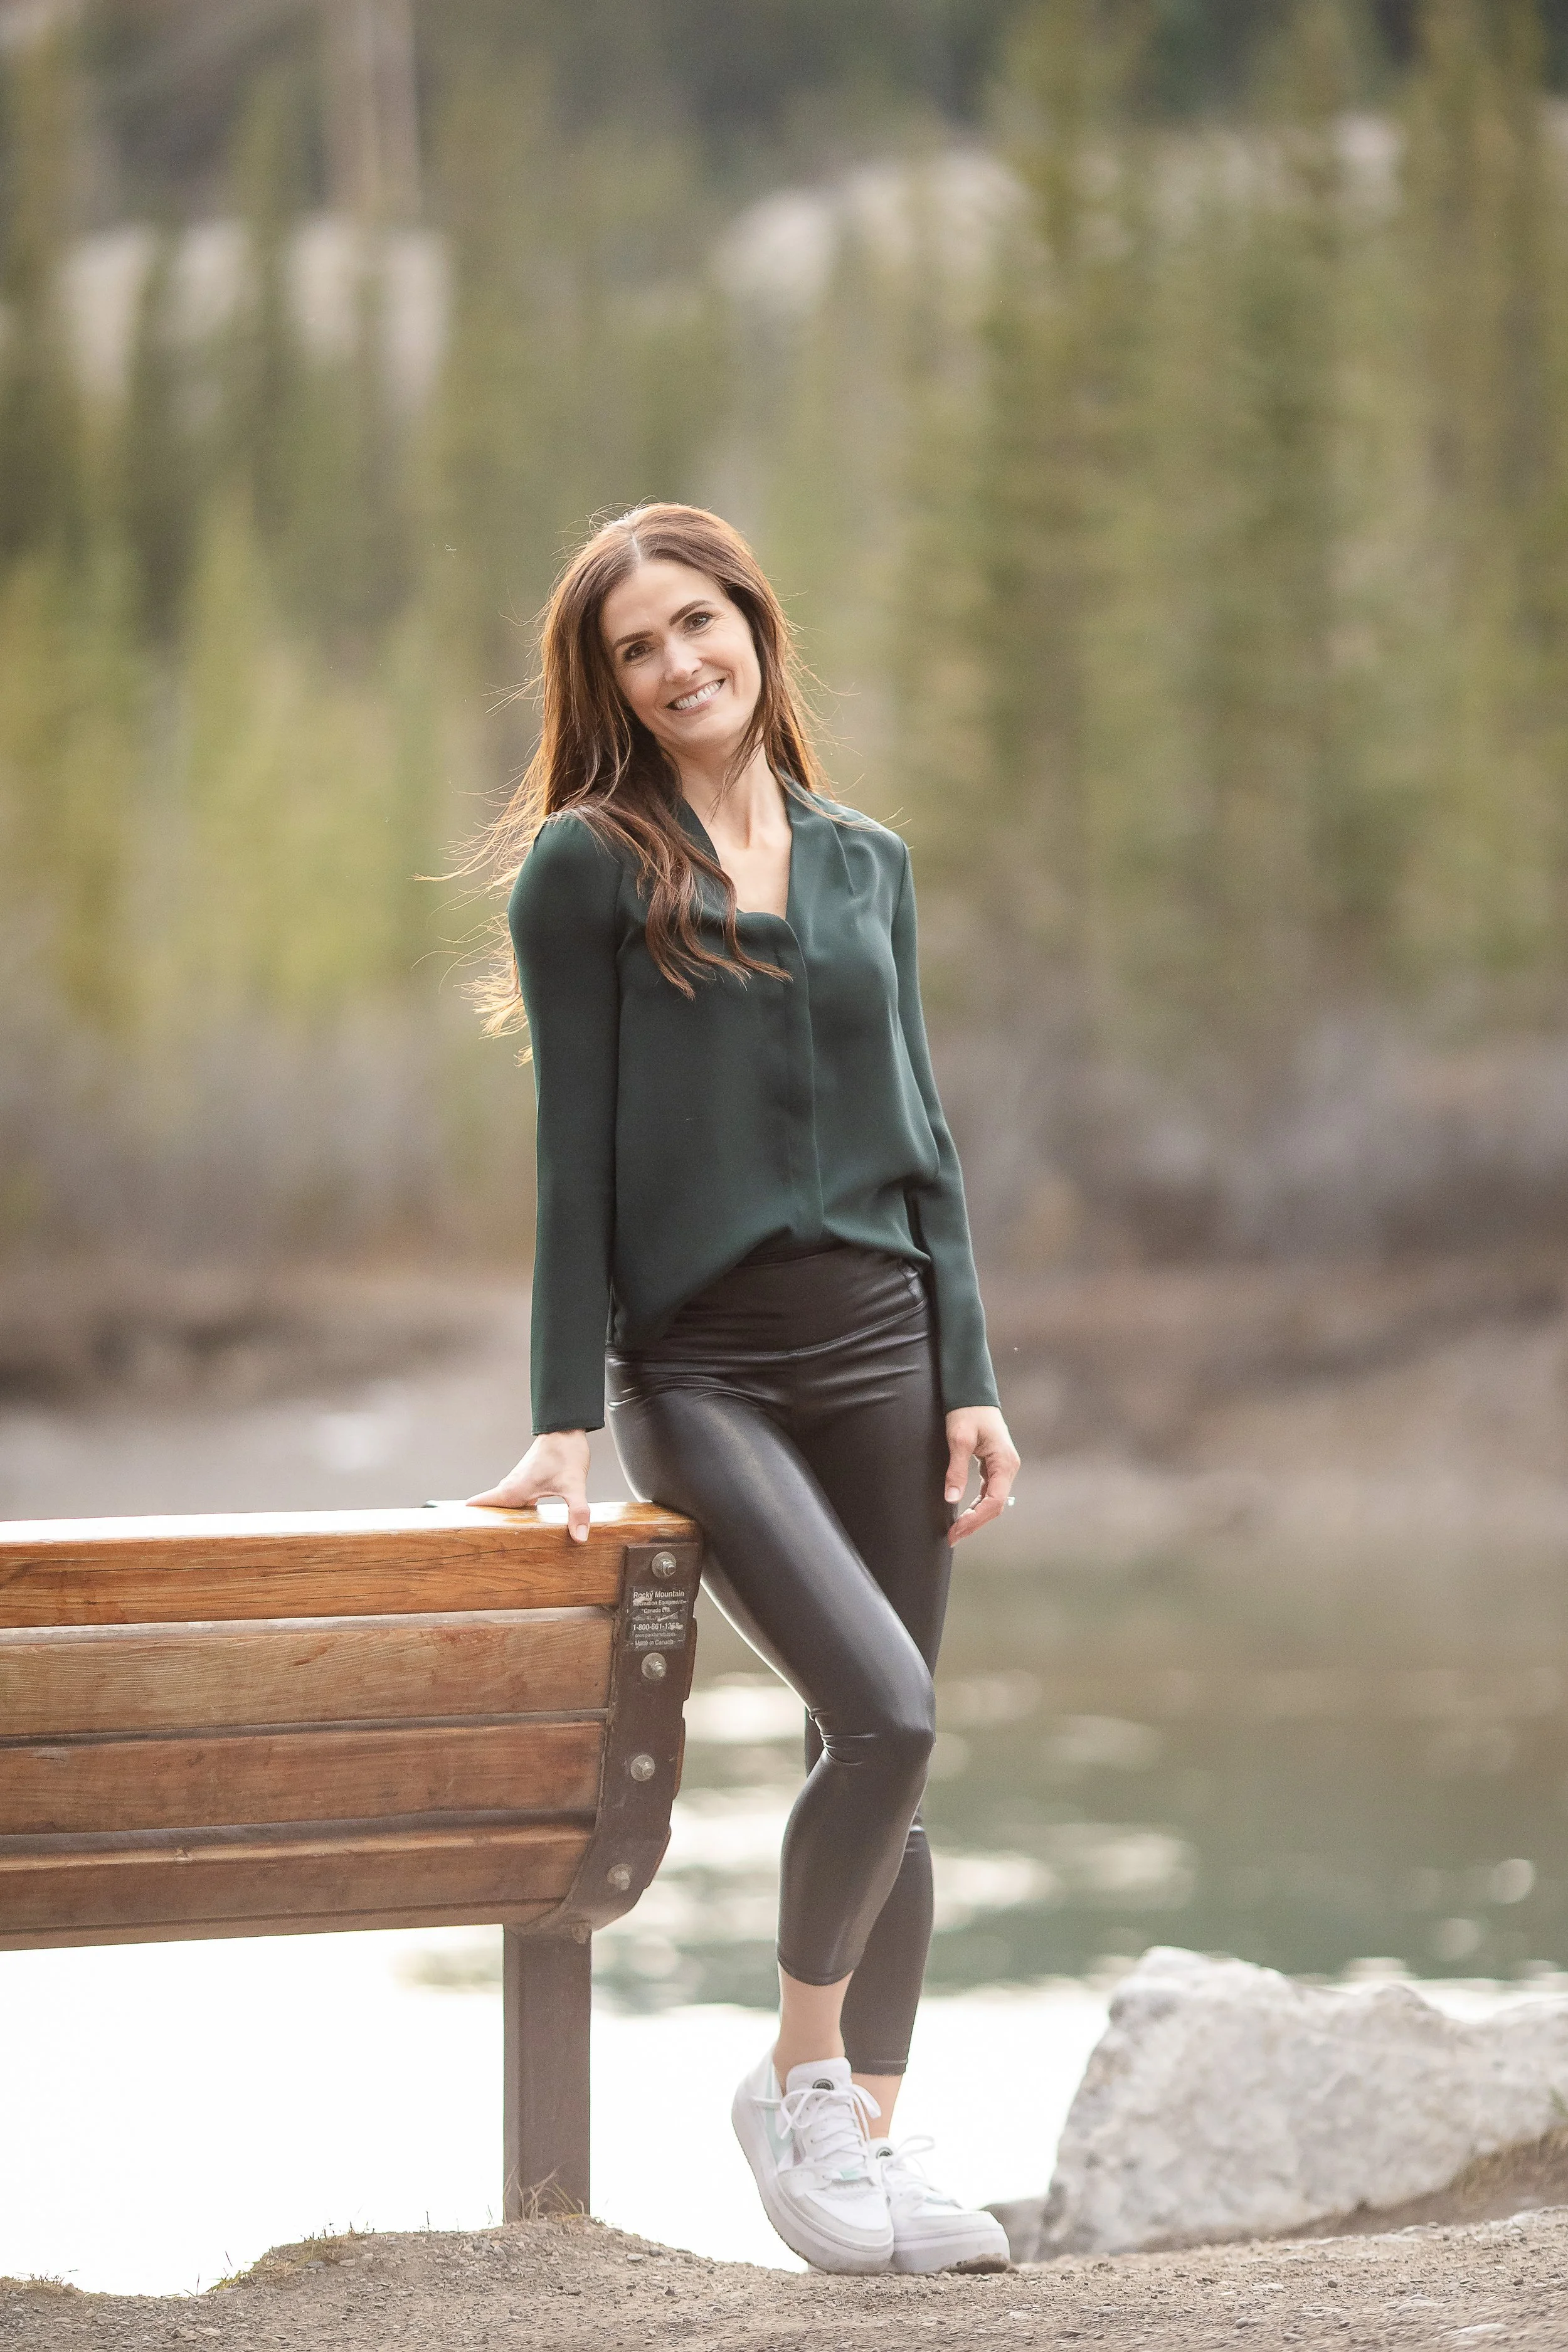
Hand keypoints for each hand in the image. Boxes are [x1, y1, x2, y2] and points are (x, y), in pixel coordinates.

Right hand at [468, 1430, 592, 1543]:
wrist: (566, 1429)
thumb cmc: (565, 1454)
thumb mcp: (574, 1486)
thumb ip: (577, 1512)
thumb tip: (579, 1538)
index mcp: (514, 1489)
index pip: (480, 1505)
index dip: (469, 1520)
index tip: (458, 1535)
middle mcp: (511, 1486)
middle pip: (490, 1510)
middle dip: (484, 1527)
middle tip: (477, 1549)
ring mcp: (518, 1483)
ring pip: (503, 1505)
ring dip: (499, 1519)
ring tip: (497, 1542)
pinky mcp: (527, 1481)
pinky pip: (515, 1500)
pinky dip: (514, 1512)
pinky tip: (524, 1523)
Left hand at [943, 1406, 1019, 1542]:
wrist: (973, 1393)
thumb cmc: (967, 1411)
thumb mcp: (958, 1439)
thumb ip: (956, 1469)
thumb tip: (951, 1498)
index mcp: (1004, 1462)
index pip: (994, 1501)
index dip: (975, 1519)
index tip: (956, 1530)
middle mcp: (1008, 1468)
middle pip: (995, 1506)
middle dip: (975, 1523)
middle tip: (952, 1537)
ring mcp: (1003, 1468)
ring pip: (993, 1501)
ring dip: (976, 1517)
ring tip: (956, 1530)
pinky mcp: (995, 1466)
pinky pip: (989, 1492)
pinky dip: (977, 1505)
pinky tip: (964, 1514)